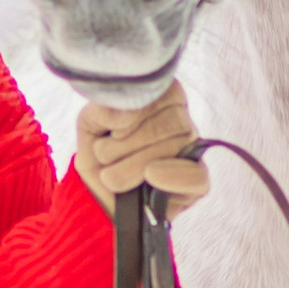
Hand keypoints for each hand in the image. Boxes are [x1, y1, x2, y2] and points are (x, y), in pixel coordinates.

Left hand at [74, 80, 209, 214]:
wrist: (98, 193)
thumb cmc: (99, 152)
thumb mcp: (91, 123)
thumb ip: (105, 109)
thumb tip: (127, 114)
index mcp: (164, 97)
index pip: (164, 93)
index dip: (132, 114)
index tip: (111, 132)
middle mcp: (183, 120)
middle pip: (171, 123)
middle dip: (128, 145)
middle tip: (104, 157)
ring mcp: (193, 150)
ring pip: (177, 148)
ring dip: (134, 165)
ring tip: (111, 175)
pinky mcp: (198, 182)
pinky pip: (197, 176)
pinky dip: (172, 176)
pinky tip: (151, 176)